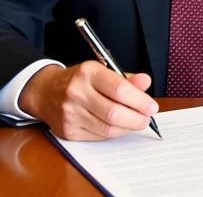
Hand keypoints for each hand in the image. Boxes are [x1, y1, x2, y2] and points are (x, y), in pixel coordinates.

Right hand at [18, 62, 157, 139]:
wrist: (45, 91)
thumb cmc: (80, 79)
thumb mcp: (103, 70)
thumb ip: (126, 78)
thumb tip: (146, 83)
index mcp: (89, 73)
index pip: (118, 89)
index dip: (139, 100)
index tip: (152, 106)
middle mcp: (77, 93)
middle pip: (113, 112)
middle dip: (136, 118)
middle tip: (147, 118)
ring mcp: (70, 114)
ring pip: (106, 128)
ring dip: (127, 128)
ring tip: (138, 123)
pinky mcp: (67, 131)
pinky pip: (97, 136)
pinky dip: (113, 134)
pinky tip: (121, 128)